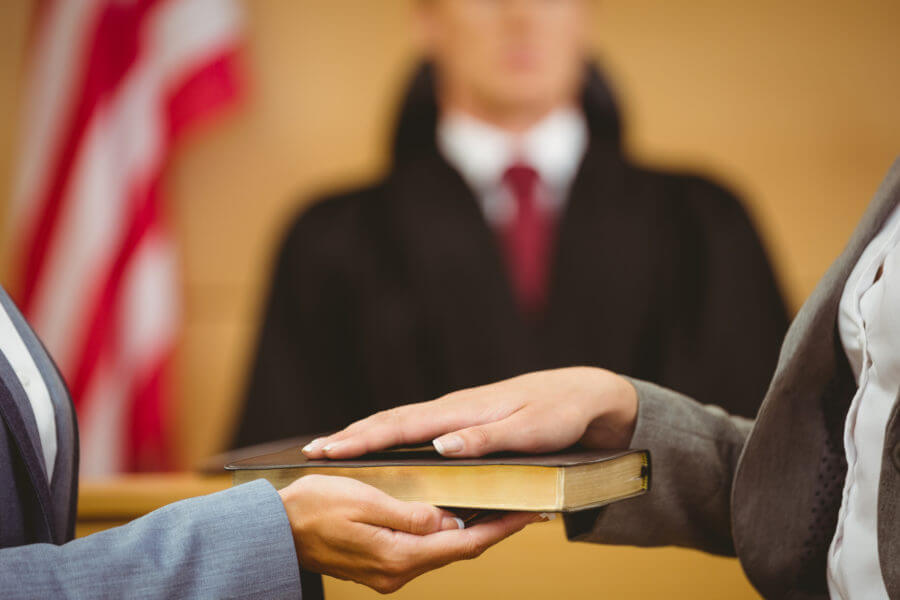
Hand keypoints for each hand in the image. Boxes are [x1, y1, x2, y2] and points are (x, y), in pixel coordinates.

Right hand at [278, 474, 544, 592]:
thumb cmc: (312, 508)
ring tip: (495, 508)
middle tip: (521, 507)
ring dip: (469, 532)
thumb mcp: (364, 501)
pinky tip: (451, 518)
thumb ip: (411, 514)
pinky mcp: (379, 566)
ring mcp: (388, 573)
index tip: (528, 514)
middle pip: (458, 550)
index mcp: (399, 556)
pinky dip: (443, 534)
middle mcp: (398, 572)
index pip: (465, 544)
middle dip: (492, 529)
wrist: (273, 531)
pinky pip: (422, 550)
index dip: (501, 528)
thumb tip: (451, 522)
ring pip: (441, 551)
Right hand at [302, 366, 636, 459]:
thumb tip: (440, 447)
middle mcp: (453, 409)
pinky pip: (416, 426)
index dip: (362, 439)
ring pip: (401, 422)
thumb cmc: (559, 414)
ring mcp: (457, 412)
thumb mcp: (529, 431)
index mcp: (463, 412)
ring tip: (333, 447)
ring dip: (365, 434)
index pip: (402, 426)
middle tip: (312, 451)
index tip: (327, 449)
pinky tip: (382, 444)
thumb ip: (486, 440)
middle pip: (391, 421)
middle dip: (350, 436)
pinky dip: (390, 434)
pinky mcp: (464, 418)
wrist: (584, 393)